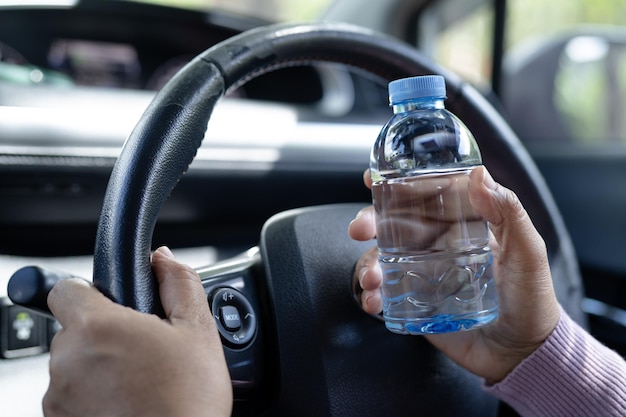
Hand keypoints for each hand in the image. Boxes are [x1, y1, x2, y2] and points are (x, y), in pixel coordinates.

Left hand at [43, 246, 232, 416]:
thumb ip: (179, 283)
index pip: (66, 288)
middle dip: (105, 335)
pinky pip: (72, 398)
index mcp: (97, 328)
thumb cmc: (187, 402)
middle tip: (143, 351)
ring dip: (98, 368)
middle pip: (75, 331)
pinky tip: (129, 405)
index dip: (91, 290)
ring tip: (140, 383)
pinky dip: (93, 398)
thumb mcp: (198, 330)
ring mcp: (59, 399)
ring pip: (74, 367)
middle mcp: (66, 362)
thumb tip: (163, 259)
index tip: (113, 304)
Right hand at [349, 166, 559, 382]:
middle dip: (369, 222)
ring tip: (371, 279)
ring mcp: (421, 274)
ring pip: (381, 258)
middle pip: (392, 224)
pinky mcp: (414, 303)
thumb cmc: (532, 296)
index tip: (372, 179)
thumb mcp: (527, 250)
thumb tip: (478, 173)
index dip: (395, 184)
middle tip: (360, 230)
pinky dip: (371, 295)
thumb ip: (508, 212)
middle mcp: (435, 245)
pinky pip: (384, 293)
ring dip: (366, 263)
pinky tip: (373, 301)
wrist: (524, 352)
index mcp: (459, 224)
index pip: (423, 195)